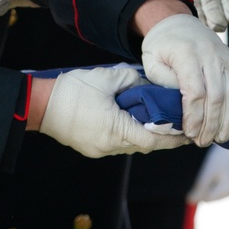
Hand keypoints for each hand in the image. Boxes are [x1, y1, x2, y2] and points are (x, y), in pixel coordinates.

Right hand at [39, 65, 189, 157]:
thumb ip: (132, 80)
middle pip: (144, 145)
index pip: (153, 139)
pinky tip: (135, 123)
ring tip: (159, 123)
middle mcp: (110, 146)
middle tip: (177, 125)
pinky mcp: (92, 148)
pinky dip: (130, 135)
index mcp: (116, 130)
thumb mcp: (107, 78)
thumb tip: (147, 85)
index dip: (172, 137)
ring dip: (145, 136)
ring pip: (131, 146)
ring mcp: (99, 150)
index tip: (187, 133)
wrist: (41, 105)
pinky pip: (118, 145)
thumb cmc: (73, 90)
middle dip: (162, 137)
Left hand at [141, 14, 228, 146]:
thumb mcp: (151, 61)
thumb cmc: (161, 45)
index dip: (194, 116)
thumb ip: (163, 83)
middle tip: (203, 142)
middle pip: (216, 95)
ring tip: (220, 139)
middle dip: (211, 123)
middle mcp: (210, 54)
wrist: (177, 22)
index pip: (195, 91)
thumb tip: (180, 106)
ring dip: (228, 120)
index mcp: (187, 53)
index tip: (189, 133)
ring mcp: (225, 57)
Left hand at [186, 145, 228, 202]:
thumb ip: (200, 187)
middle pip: (214, 194)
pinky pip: (225, 182)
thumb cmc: (223, 155)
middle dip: (208, 184)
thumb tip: (190, 201)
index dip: (200, 188)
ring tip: (217, 165)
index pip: (207, 198)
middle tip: (209, 168)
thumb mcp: (209, 170)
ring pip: (219, 188)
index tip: (201, 173)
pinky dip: (221, 176)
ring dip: (214, 180)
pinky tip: (222, 164)